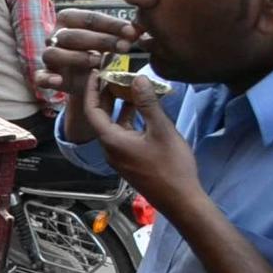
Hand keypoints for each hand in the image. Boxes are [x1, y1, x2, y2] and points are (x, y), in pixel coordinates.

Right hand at [37, 9, 139, 143]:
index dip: (111, 25)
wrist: (86, 78)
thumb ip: (122, 34)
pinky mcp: (46, 75)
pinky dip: (47, 78)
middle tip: (125, 48)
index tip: (132, 32)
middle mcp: (56, 35)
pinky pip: (40, 76)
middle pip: (72, 35)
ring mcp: (49, 56)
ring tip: (97, 62)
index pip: (89, 19)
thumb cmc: (99, 51)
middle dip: (100, 41)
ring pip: (53, 53)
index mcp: (69, 20)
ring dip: (76, 57)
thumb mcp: (111, 40)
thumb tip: (138, 30)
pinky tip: (58, 81)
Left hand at [81, 71, 199, 218]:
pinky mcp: (130, 160)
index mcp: (111, 140)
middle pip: (101, 116)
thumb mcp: (161, 130)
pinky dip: (129, 119)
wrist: (180, 200)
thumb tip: (137, 79)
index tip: (97, 72)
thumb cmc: (171, 166)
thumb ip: (147, 103)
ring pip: (114, 125)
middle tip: (115, 75)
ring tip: (131, 87)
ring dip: (120, 106)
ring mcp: (119, 156)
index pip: (92, 110)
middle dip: (106, 95)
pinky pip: (124, 134)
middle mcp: (110, 148)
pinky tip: (143, 109)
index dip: (92, 89)